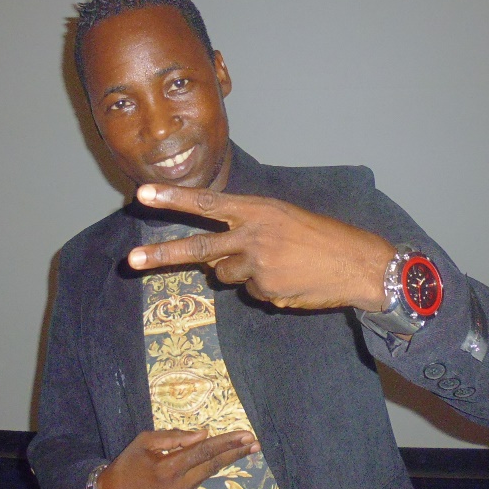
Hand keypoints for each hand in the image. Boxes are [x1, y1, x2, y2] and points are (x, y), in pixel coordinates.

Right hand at [97, 428, 258, 488]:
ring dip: (222, 460)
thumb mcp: (144, 441)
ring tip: (241, 448)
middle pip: (213, 466)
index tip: (246, 436)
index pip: (204, 452)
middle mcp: (178, 488)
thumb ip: (174, 437)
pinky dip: (198, 471)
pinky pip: (194, 483)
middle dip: (236, 453)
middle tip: (255, 443)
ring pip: (205, 474)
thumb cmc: (126, 465)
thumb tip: (204, 434)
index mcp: (168, 468)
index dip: (227, 443)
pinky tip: (193, 464)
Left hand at [128, 184, 395, 310]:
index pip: (207, 203)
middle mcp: (252, 236)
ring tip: (277, 265)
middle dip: (162, 255)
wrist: (357, 264)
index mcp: (258, 210)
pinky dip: (265, 289)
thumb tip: (218, 263)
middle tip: (131, 260)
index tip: (142, 195)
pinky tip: (290, 281)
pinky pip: (252, 292)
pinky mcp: (266, 291)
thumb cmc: (323, 237)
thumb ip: (248, 230)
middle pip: (199, 249)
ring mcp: (258, 266)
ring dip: (241, 273)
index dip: (173, 199)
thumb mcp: (284, 218)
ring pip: (228, 275)